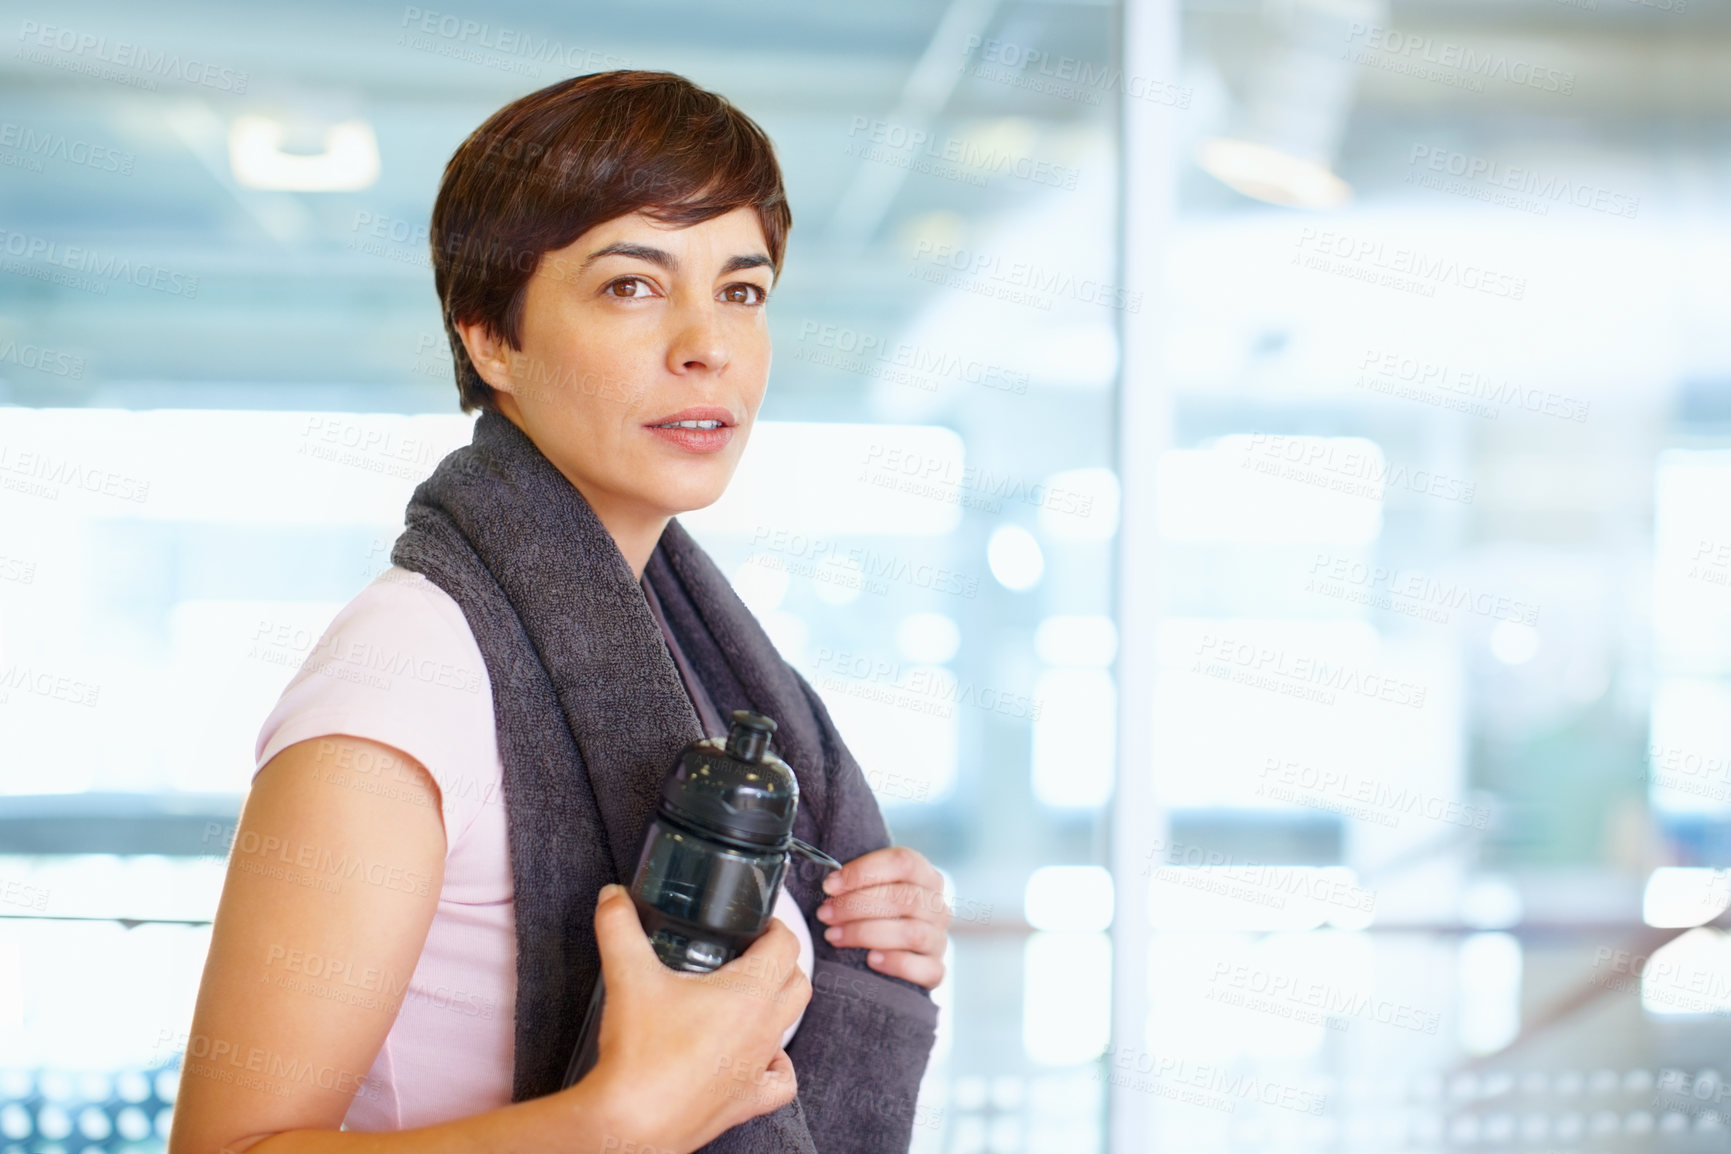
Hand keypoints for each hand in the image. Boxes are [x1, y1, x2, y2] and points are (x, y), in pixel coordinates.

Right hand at [577, 884, 810, 1151]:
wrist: (631, 1122)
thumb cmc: (640, 1054)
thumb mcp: (628, 975)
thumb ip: (618, 927)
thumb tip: (612, 898)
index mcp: (749, 992)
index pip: (786, 945)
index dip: (775, 926)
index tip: (758, 922)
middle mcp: (764, 1029)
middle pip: (797, 982)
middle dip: (780, 962)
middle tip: (750, 953)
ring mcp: (758, 1067)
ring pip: (790, 1027)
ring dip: (777, 1007)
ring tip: (746, 998)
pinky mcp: (747, 1101)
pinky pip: (781, 1082)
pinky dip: (777, 1065)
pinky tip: (758, 1056)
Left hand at [815, 845, 949, 988]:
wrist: (895, 955)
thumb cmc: (875, 915)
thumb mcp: (870, 891)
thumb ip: (857, 882)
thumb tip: (828, 883)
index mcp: (925, 876)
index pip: (903, 862)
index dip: (863, 871)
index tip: (830, 885)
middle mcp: (937, 906)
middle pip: (904, 897)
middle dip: (856, 905)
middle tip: (825, 913)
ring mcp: (939, 939)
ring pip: (912, 933)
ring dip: (865, 933)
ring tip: (834, 936)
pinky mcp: (936, 970)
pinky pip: (925, 969)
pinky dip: (896, 963)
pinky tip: (871, 960)